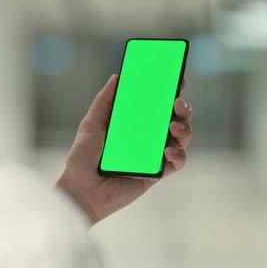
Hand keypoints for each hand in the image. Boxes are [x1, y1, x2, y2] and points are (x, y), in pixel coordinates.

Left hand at [57, 74, 192, 224]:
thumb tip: (117, 77)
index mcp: (134, 122)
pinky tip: (168, 152)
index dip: (170, 90)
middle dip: (183, 108)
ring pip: (182, 137)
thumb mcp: (90, 125)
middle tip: (178, 103)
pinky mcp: (157, 173)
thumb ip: (103, 102)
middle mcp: (147, 136)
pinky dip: (179, 155)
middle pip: (175, 117)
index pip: (156, 103)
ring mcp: (154, 154)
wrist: (81, 190)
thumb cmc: (82, 158)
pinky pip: (178, 162)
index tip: (177, 78)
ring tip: (174, 127)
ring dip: (185, 128)